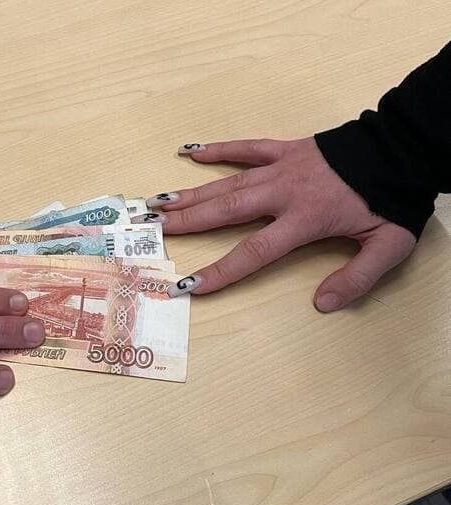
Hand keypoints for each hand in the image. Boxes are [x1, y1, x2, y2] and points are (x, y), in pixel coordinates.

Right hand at [136, 138, 415, 310]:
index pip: (255, 251)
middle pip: (226, 211)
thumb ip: (357, 278)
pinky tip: (191, 152)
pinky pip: (247, 148)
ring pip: (228, 183)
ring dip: (191, 193)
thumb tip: (323, 304)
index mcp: (305, 218)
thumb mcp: (389, 246)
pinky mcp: (286, 149)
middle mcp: (284, 192)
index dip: (221, 271)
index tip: (191, 286)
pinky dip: (218, 150)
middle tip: (152, 230)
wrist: (404, 148)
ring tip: (157, 202)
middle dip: (188, 222)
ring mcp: (281, 167)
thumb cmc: (393, 199)